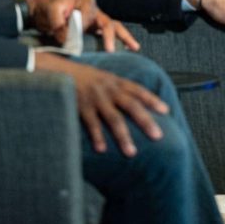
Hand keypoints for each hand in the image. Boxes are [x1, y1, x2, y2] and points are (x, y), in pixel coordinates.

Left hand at [19, 0, 139, 51]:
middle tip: (110, 50)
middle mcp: (93, 9)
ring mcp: (94, 19)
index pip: (89, 17)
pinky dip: (117, 40)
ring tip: (134, 48)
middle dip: (110, 37)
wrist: (39, 7)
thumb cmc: (46, 5)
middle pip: (107, 22)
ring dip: (123, 37)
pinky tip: (127, 48)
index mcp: (85, 1)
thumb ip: (60, 25)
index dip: (82, 29)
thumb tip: (68, 40)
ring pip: (113, 27)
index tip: (70, 39)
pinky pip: (107, 33)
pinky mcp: (92, 28)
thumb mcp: (51, 11)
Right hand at [34, 53, 167, 155]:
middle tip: (158, 136)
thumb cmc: (85, 78)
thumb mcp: (104, 77)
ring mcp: (95, 99)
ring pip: (113, 118)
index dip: (152, 99)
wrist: (58, 71)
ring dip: (123, 136)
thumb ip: (119, 88)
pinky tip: (102, 149)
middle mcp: (108, 89)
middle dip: (145, 121)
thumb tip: (137, 101)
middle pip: (131, 105)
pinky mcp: (81, 107)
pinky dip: (97, 137)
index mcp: (115, 81)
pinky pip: (91, 124)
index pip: (138, 90)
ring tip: (131, 152)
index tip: (165, 110)